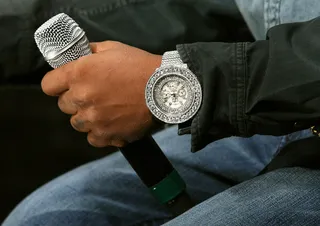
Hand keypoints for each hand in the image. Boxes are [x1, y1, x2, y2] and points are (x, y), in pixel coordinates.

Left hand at [41, 41, 161, 147]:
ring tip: (105, 110)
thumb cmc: (140, 66)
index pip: (48, 85)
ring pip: (77, 123)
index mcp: (79, 74)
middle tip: (95, 94)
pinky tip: (111, 124)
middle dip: (75, 100)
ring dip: (87, 117)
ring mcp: (94, 120)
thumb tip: (78, 55)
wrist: (165, 88)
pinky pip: (93, 139)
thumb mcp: (113, 48)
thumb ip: (90, 52)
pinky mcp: (108, 135)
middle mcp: (82, 99)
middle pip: (63, 105)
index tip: (66, 84)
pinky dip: (99, 133)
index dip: (57, 84)